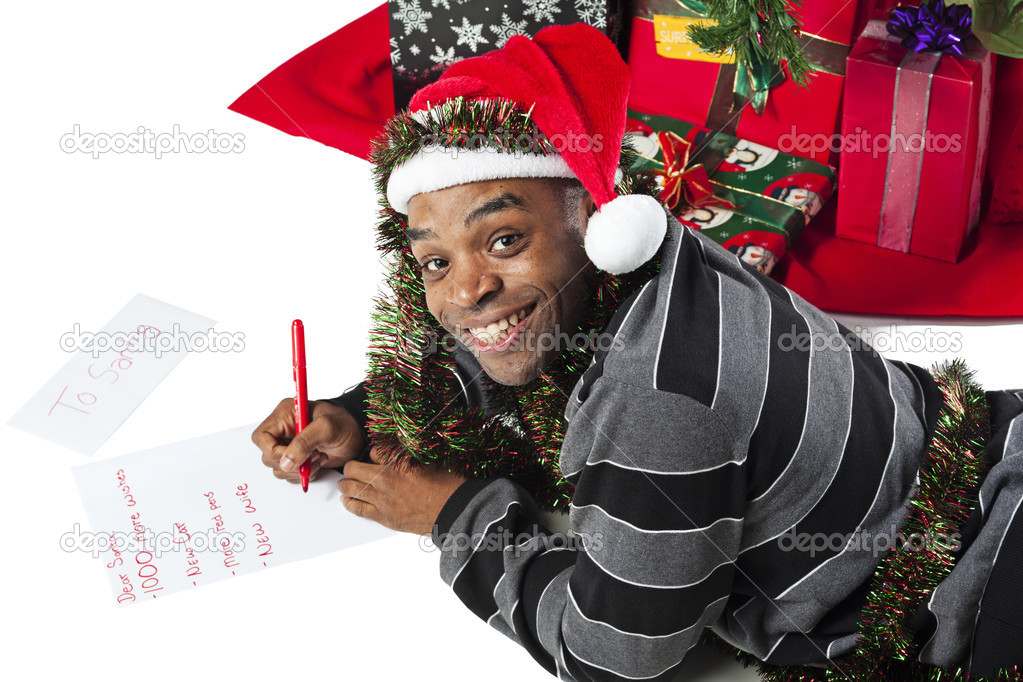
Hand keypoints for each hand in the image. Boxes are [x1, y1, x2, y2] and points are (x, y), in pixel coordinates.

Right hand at [252, 398, 365, 483]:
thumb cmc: (345, 424)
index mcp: (285, 415)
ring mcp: (289, 445)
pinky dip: (304, 474)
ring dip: (299, 470)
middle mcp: (283, 430)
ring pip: (278, 469)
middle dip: (290, 463)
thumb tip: (285, 462)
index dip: (273, 450)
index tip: (292, 456)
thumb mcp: (326, 428)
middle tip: (313, 456)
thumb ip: (304, 443)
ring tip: (319, 458)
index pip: (261, 437)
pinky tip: (319, 462)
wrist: (359, 435)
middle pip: (268, 456)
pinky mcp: (297, 458)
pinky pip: (290, 474)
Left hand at [340, 447, 466, 534]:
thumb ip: (411, 453)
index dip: (373, 453)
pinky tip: (347, 500)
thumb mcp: (431, 460)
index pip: (373, 451)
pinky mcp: (384, 517)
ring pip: (351, 489)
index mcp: (398, 463)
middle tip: (352, 468)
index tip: (374, 455)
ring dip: (346, 484)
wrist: (454, 511)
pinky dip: (349, 503)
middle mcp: (386, 480)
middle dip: (351, 467)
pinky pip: (358, 509)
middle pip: (354, 469)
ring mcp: (383, 500)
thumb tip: (402, 445)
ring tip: (344, 483)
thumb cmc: (448, 486)